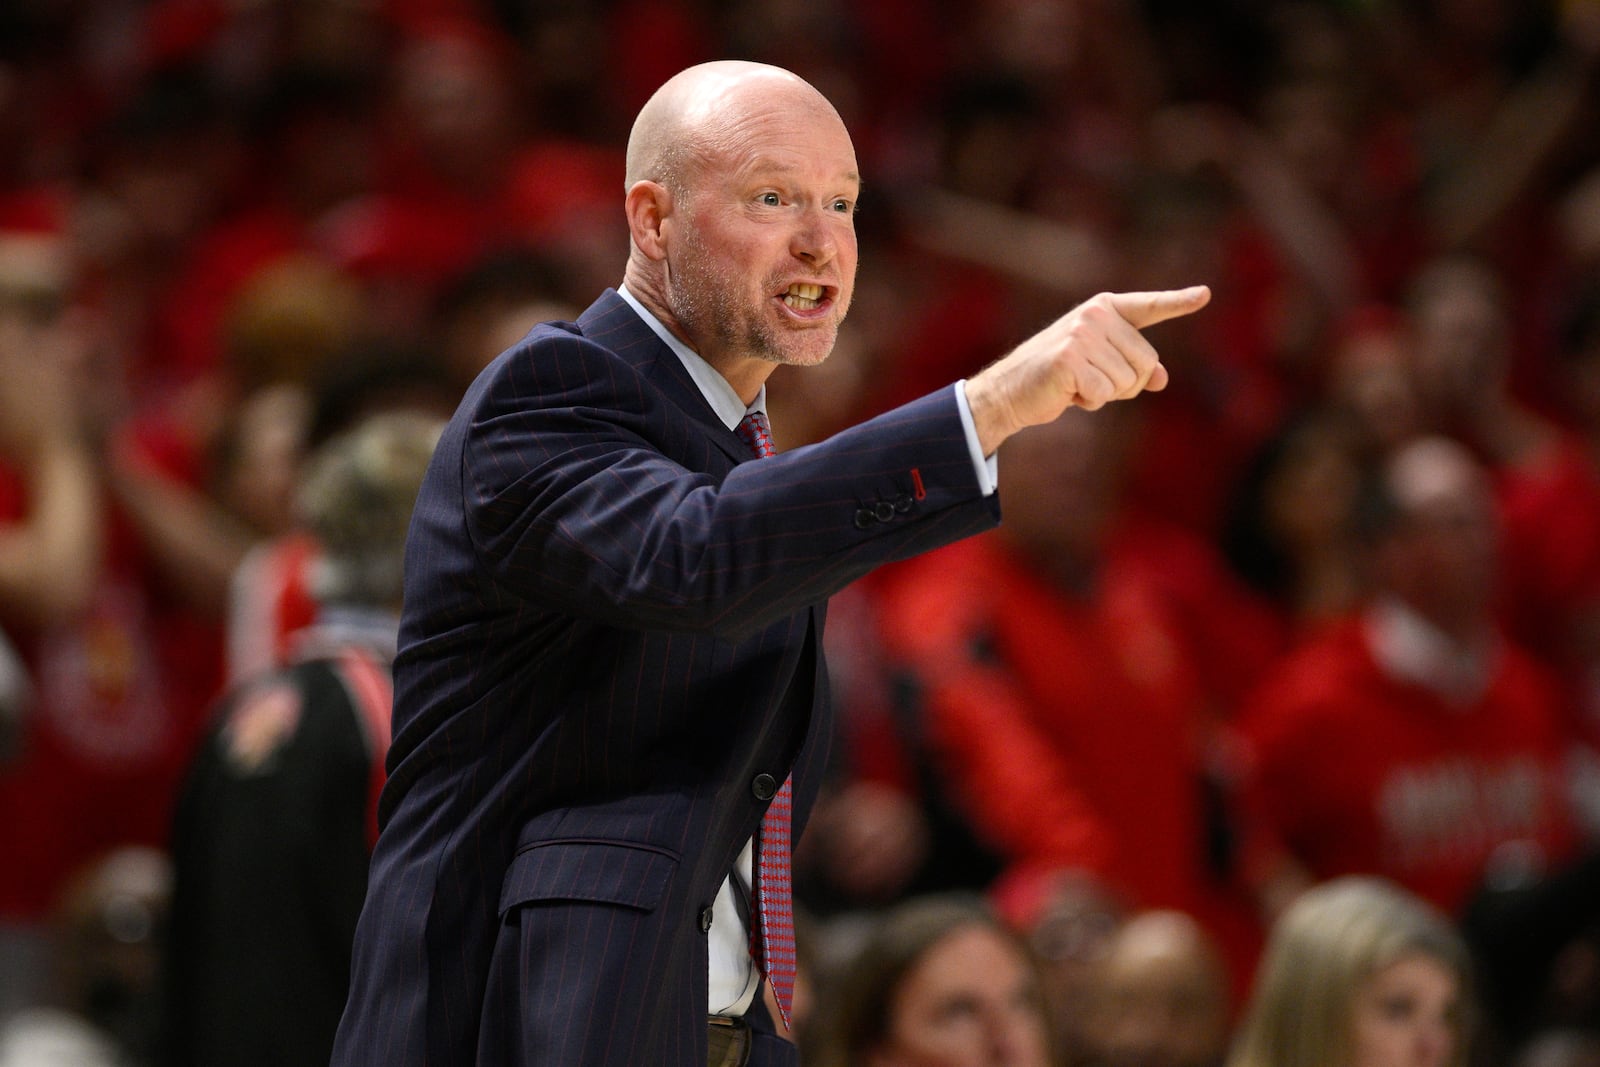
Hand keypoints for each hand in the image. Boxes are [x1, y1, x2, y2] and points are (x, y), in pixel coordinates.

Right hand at [965, 286, 1209, 455]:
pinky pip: (1103, 393)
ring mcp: (1081, 334)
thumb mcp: (1099, 369)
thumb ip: (1132, 368)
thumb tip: (1162, 379)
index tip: (1205, 295)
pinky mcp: (1069, 358)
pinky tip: (1066, 391)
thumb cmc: (1057, 379)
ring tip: (1075, 384)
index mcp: (1104, 309)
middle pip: (1147, 363)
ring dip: (1104, 394)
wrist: (1008, 391)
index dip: (1178, 302)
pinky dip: (1088, 402)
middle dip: (1125, 384)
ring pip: (1128, 382)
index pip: (1149, 307)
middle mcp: (1095, 315)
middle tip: (1090, 380)